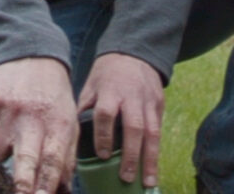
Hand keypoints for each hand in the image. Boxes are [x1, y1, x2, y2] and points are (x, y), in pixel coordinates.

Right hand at [0, 57, 77, 193]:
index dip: (46, 184)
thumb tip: (62, 190)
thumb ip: (66, 156)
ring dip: (0, 158)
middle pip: (25, 159)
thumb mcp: (68, 120)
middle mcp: (33, 119)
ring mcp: (8, 111)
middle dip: (21, 184)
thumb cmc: (53, 95)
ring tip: (6, 150)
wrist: (30, 53)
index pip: (53, 160)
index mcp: (58, 124)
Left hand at [77, 52, 164, 188]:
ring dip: (150, 160)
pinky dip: (156, 151)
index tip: (102, 155)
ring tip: (147, 182)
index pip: (106, 114)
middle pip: (133, 127)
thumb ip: (85, 108)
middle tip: (126, 177)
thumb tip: (73, 134)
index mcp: (110, 90)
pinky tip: (153, 169)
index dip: (104, 135)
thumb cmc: (108, 73)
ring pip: (152, 133)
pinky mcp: (160, 105)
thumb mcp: (91, 84)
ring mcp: (149, 102)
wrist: (135, 53)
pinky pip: (159, 131)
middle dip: (131, 155)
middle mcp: (132, 97)